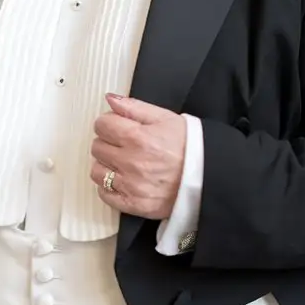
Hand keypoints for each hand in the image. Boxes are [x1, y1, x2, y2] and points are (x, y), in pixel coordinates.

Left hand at [91, 94, 187, 220]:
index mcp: (138, 138)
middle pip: (97, 147)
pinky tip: (122, 180)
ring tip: (122, 163)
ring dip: (106, 165)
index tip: (117, 126)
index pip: (102, 125)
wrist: (208, 177)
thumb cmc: (190, 146)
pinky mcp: (133, 204)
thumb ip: (134, 107)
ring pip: (96, 171)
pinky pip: (105, 195)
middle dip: (108, 142)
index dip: (109, 123)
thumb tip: (110, 99)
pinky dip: (109, 187)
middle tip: (123, 144)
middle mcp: (131, 162)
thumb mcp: (165, 118)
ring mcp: (131, 186)